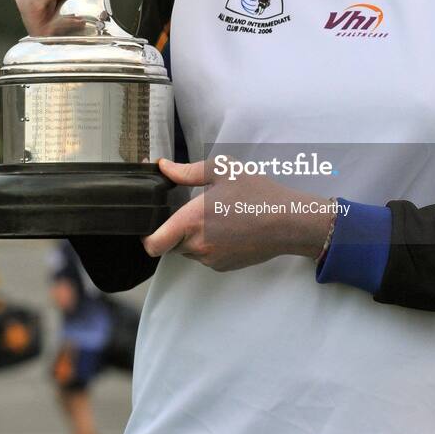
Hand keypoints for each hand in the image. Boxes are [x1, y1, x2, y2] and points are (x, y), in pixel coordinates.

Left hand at [141, 158, 332, 271]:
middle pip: (170, 244)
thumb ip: (187, 171)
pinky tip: (226, 227)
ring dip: (193, 237)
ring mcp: (211, 259)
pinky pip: (205, 257)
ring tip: (215, 215)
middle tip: (192, 210)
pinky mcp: (224, 266)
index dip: (146, 235)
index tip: (152, 222)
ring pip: (188, 251)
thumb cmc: (256, 193)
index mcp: (191, 221)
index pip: (152, 244)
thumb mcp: (222, 170)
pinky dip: (209, 244)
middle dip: (175, 229)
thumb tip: (163, 167)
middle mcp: (198, 245)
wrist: (287, 221)